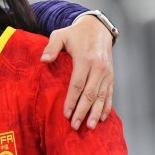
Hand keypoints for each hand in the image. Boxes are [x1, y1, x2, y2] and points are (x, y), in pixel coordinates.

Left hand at [40, 13, 114, 129]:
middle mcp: (99, 68)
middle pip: (90, 94)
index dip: (72, 101)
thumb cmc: (75, 33)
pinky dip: (106, 106)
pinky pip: (110, 93)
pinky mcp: (111, 75)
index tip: (66, 114)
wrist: (97, 27)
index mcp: (85, 60)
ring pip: (102, 96)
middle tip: (75, 126)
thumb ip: (51, 47)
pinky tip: (101, 117)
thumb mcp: (60, 35)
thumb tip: (43, 60)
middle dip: (83, 111)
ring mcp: (107, 72)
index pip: (77, 85)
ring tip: (89, 126)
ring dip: (95, 112)